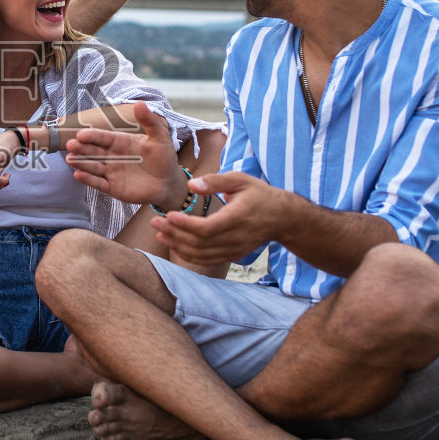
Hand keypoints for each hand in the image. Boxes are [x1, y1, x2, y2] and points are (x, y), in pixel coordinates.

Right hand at [65, 102, 185, 207]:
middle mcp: (113, 156)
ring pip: (93, 166)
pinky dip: (88, 180)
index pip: (103, 138)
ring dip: (80, 163)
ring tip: (70, 159)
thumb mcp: (159, 137)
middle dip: (81, 148)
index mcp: (121, 142)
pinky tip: (78, 175)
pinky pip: (99, 183)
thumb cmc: (164, 157)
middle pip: (94, 151)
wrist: (169, 182)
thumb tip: (140, 103)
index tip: (80, 134)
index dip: (92, 136)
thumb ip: (149, 121)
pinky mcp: (113, 187)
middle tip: (69, 145)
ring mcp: (111, 172)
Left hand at [154, 171, 290, 267]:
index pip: (207, 228)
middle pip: (200, 243)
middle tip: (156, 222)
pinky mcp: (233, 255)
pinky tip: (175, 245)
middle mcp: (236, 237)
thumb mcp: (240, 180)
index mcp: (238, 217)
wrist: (282, 218)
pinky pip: (207, 260)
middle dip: (175, 234)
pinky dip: (189, 255)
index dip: (185, 225)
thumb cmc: (259, 194)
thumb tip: (191, 185)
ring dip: (178, 246)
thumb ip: (215, 182)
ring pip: (201, 254)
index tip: (169, 215)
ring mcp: (235, 249)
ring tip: (160, 234)